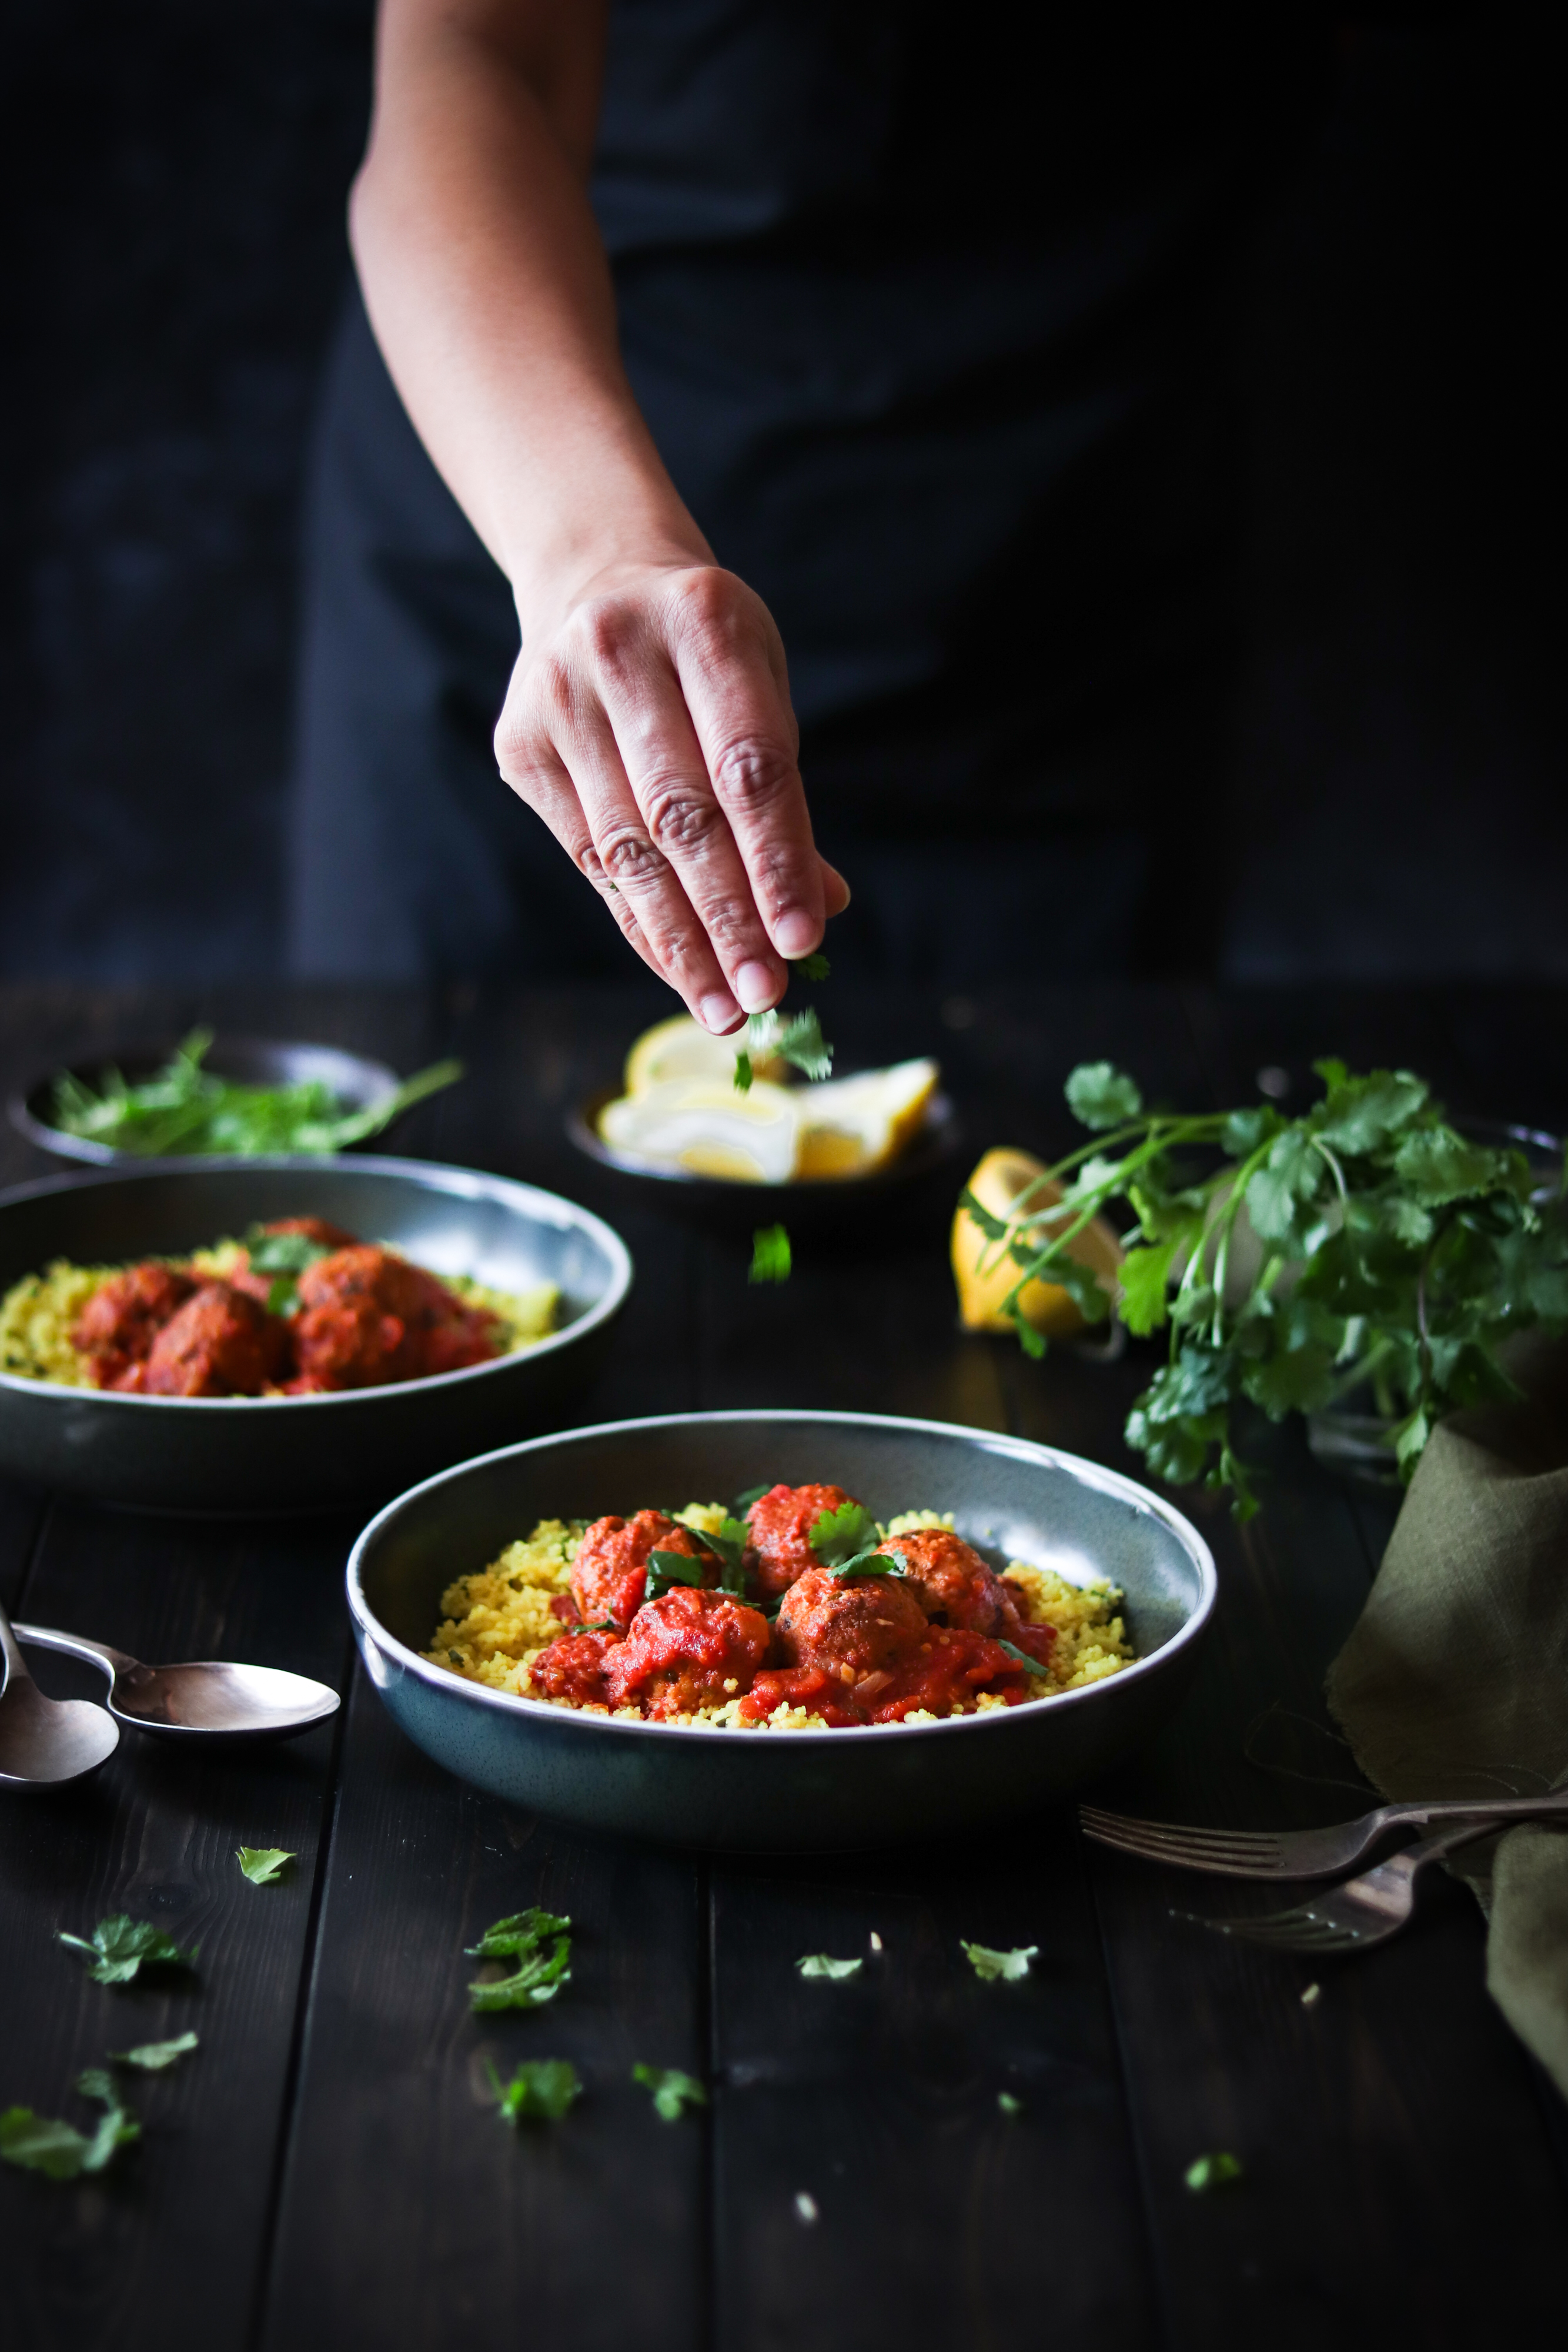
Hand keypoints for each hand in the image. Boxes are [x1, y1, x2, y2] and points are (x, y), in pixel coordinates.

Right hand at [495, 558, 847, 1029]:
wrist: (594, 582)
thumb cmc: (702, 653)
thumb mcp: (761, 689)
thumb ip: (785, 793)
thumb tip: (821, 905)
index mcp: (704, 620)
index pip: (750, 764)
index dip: (778, 858)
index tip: (805, 939)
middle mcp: (621, 651)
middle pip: (683, 814)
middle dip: (730, 917)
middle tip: (765, 994)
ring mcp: (558, 697)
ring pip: (629, 847)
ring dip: (682, 939)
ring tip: (725, 1005)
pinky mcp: (520, 745)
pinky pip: (589, 856)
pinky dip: (639, 920)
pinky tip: (677, 968)